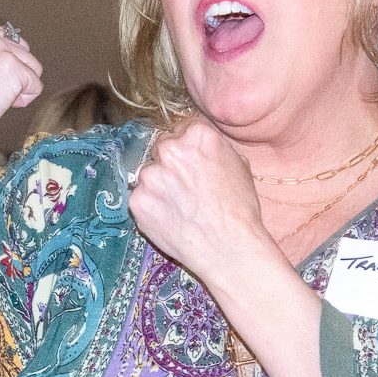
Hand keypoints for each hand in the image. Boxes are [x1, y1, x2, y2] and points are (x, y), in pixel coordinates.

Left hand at [127, 117, 274, 282]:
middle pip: (161, 148)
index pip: (182, 128)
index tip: (190, 161)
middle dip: (171, 164)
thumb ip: (215, 148)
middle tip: (185, 187)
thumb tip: (200, 145)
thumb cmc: (240, 210)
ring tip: (180, 207)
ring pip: (149, 174)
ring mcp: (150, 176)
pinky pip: (141, 197)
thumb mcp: (239, 166)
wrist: (228, 248)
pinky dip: (152, 207)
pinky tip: (170, 219)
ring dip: (159, 186)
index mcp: (197, 136)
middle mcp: (169, 150)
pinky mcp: (137, 201)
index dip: (187, 146)